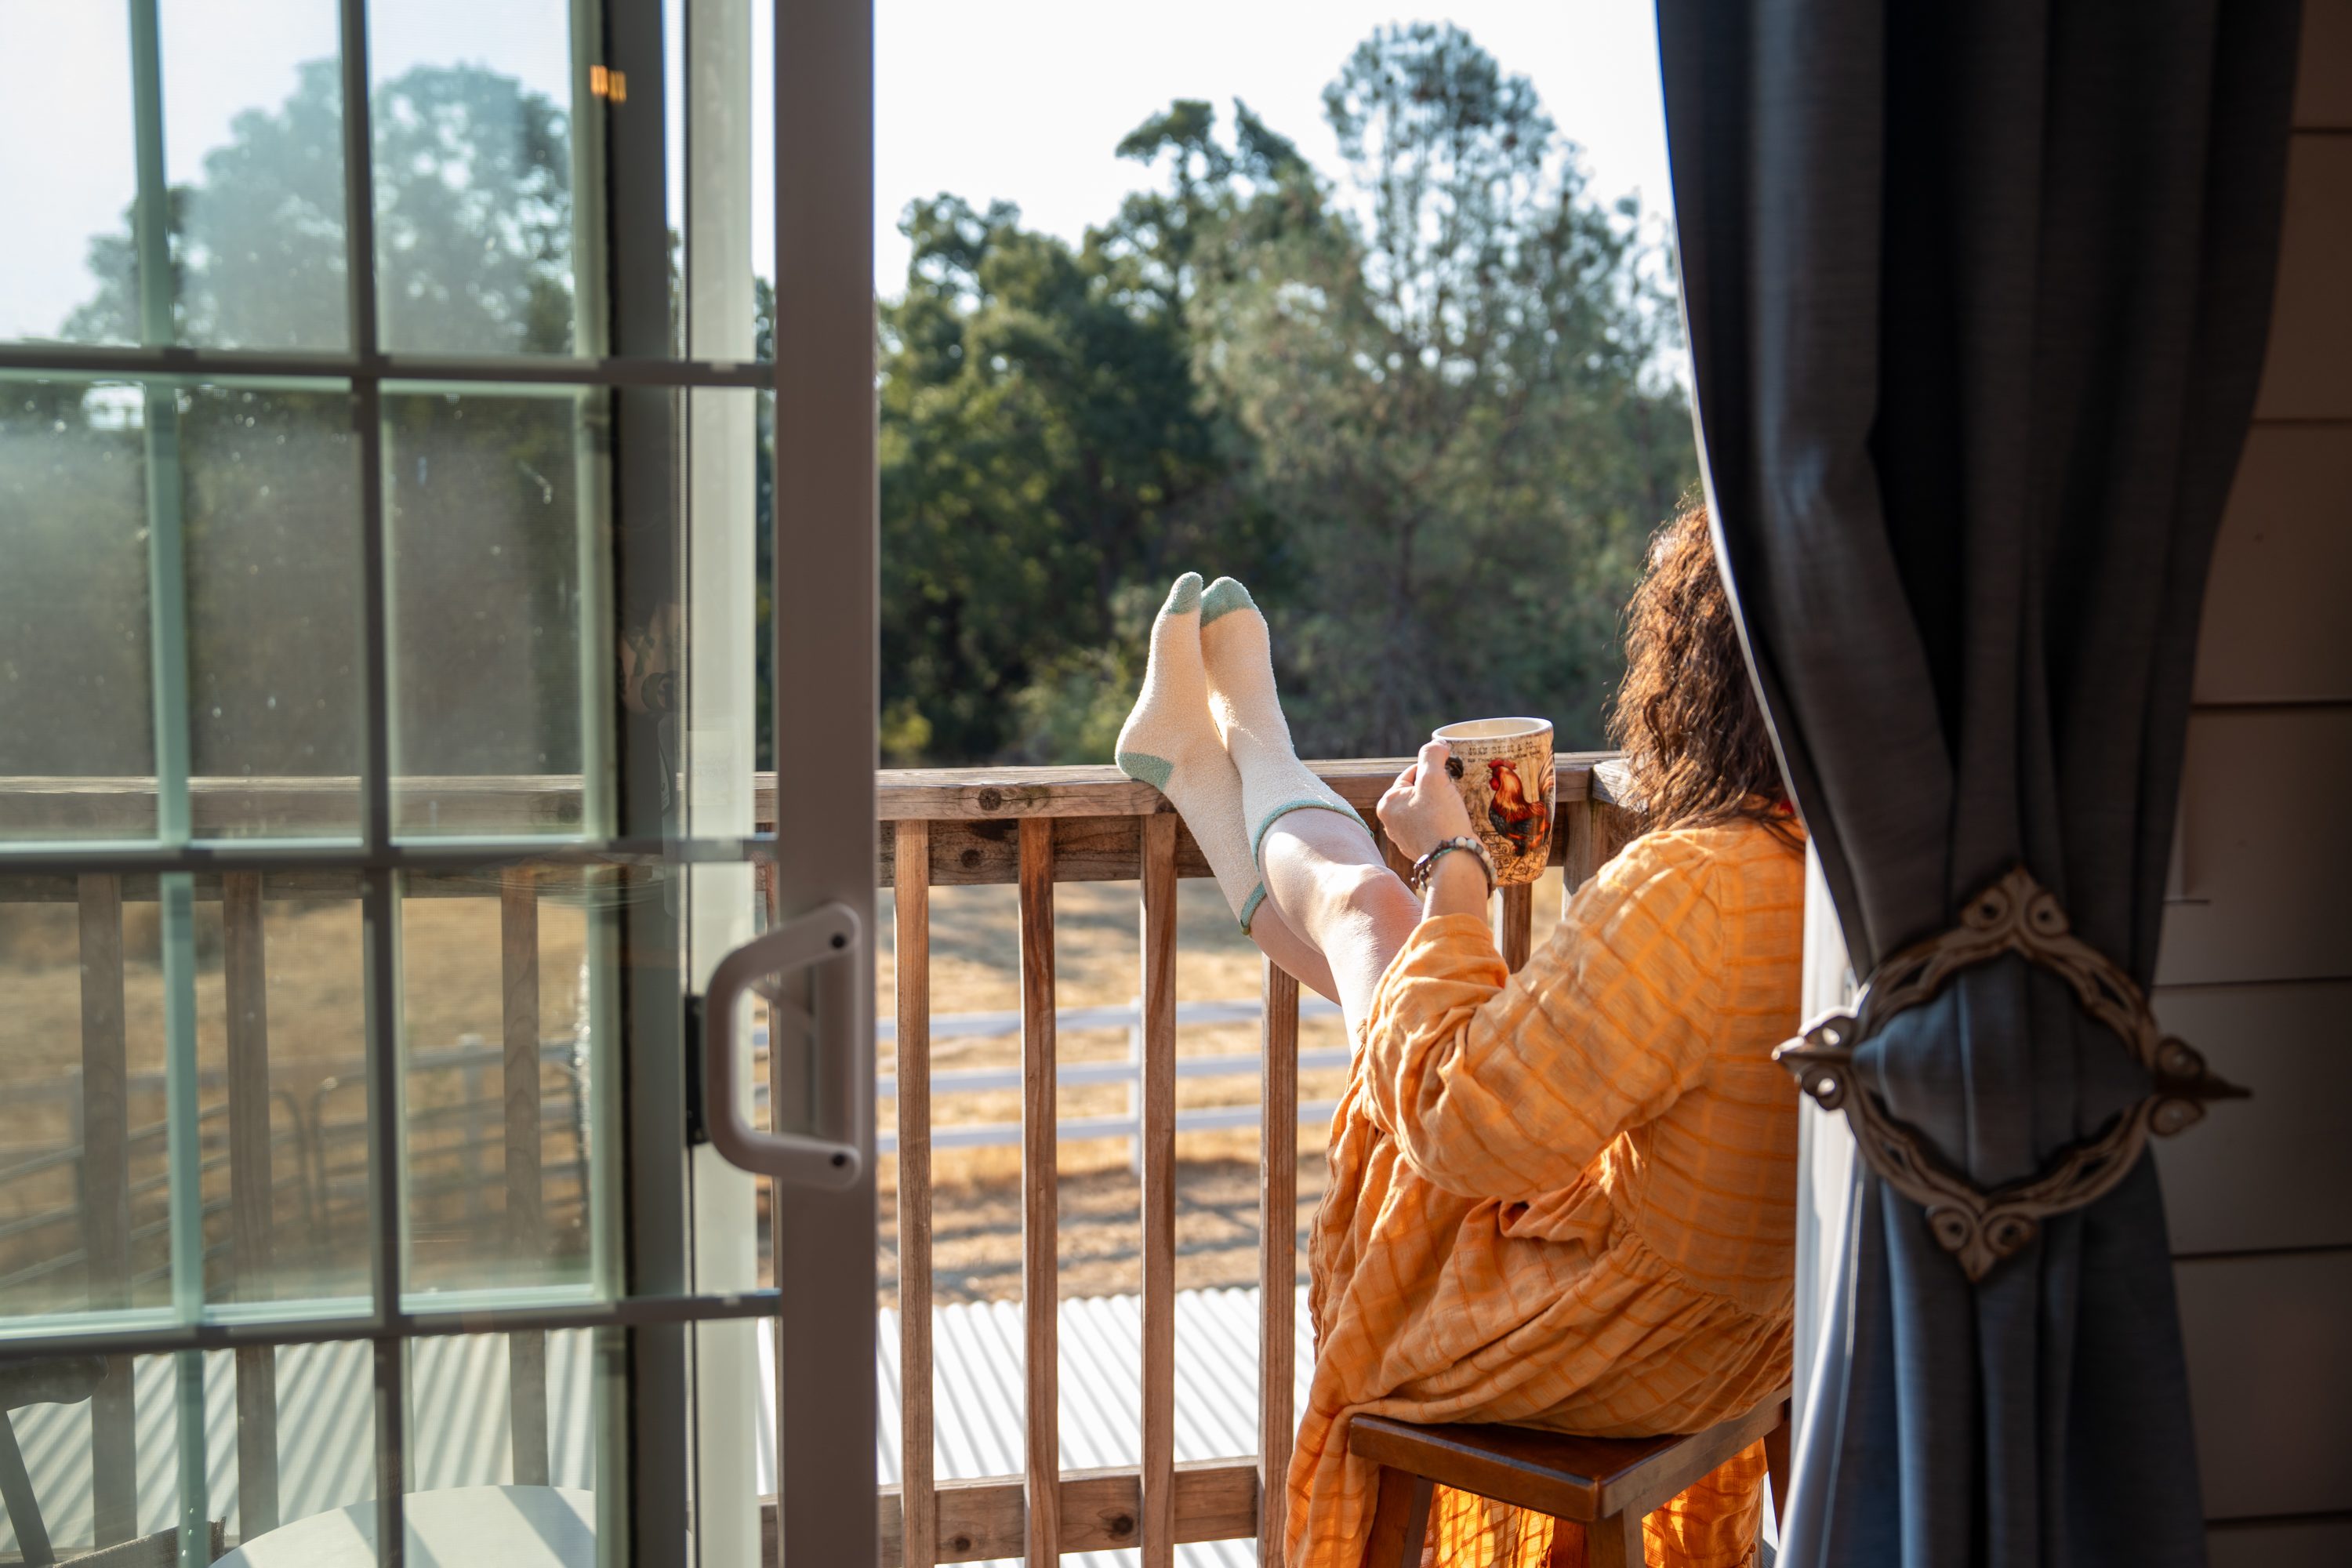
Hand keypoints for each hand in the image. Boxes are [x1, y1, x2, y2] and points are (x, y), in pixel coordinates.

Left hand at [1376, 740, 1476, 862]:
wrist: (1455, 861)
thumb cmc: (1441, 819)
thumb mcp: (1434, 778)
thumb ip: (1432, 755)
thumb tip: (1437, 743)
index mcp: (1387, 804)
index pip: (1412, 773)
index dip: (1434, 770)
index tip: (1449, 776)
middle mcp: (1392, 823)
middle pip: (1421, 791)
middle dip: (1439, 788)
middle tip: (1454, 792)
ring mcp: (1407, 838)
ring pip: (1430, 809)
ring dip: (1445, 805)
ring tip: (1457, 808)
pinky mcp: (1425, 849)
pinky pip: (1436, 826)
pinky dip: (1447, 821)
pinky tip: (1457, 823)